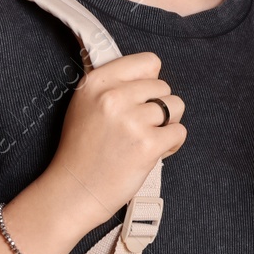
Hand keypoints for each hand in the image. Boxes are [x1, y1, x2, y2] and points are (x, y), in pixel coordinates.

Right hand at [44, 51, 186, 230]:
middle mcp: (113, 97)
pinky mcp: (147, 145)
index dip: (149, 82)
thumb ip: (115, 85)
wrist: (74, 191)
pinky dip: (171, 144)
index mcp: (97, 83)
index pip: (148, 62)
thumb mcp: (85, 105)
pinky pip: (179, 132)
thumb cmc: (81, 151)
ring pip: (175, 107)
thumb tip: (152, 73)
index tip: (140, 99)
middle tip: (137, 128)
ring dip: (167, 124)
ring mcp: (131, 121)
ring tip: (144, 139)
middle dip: (157, 107)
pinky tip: (151, 153)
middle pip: (164, 86)